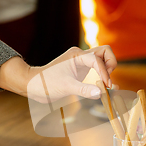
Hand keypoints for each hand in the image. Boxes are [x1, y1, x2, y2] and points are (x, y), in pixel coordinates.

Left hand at [0, 46, 116, 101]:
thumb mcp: (65, 87)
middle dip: (111, 64)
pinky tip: (103, 87)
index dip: (104, 72)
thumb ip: (84, 90)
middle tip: (108, 80)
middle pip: (105, 52)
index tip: (106, 86)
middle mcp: (81, 56)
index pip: (98, 59)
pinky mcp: (81, 70)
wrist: (34, 85)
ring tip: (107, 85)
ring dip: (108, 70)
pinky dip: (103, 75)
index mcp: (77, 55)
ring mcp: (82, 62)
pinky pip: (98, 68)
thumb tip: (101, 93)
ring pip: (103, 59)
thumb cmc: (46, 83)